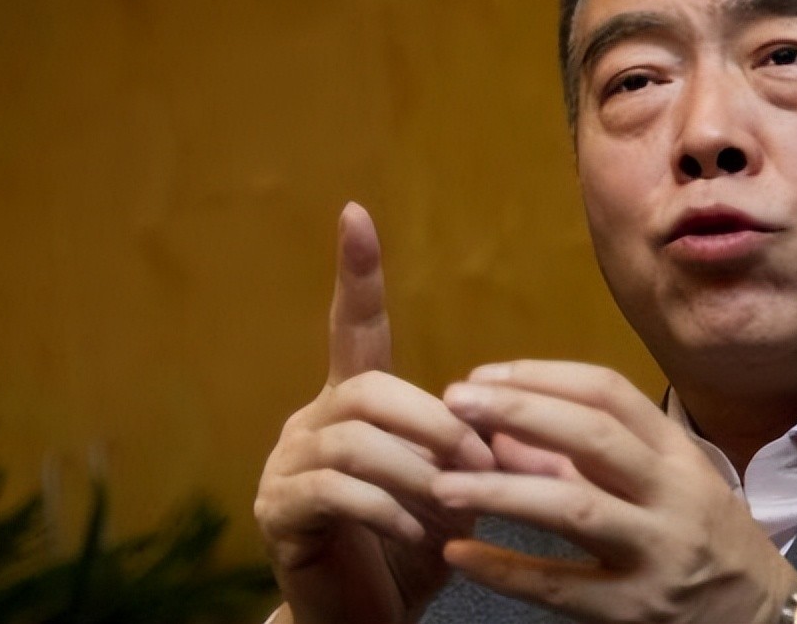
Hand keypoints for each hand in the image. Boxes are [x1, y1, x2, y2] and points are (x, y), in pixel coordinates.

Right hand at [253, 202, 494, 623]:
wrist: (368, 618)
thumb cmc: (414, 548)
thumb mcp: (455, 492)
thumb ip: (476, 451)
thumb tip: (518, 426)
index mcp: (353, 404)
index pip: (353, 326)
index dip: (357, 273)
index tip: (355, 213)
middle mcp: (311, 422)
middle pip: (369, 390)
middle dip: (435, 424)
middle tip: (482, 466)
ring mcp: (286, 466)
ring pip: (355, 442)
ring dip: (419, 474)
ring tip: (454, 508)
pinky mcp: (278, 513)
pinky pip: (337, 492)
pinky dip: (391, 512)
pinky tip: (422, 537)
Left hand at [433, 360, 796, 623]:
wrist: (765, 620)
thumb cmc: (702, 538)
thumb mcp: (663, 484)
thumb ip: (586, 458)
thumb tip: (501, 431)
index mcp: (678, 454)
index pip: (609, 392)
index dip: (541, 377)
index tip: (482, 375)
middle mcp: (674, 496)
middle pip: (593, 437)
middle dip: (520, 411)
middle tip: (455, 402)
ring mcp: (658, 554)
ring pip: (575, 509)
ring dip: (502, 491)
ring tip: (441, 484)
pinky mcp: (636, 613)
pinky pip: (561, 587)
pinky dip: (506, 570)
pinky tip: (460, 553)